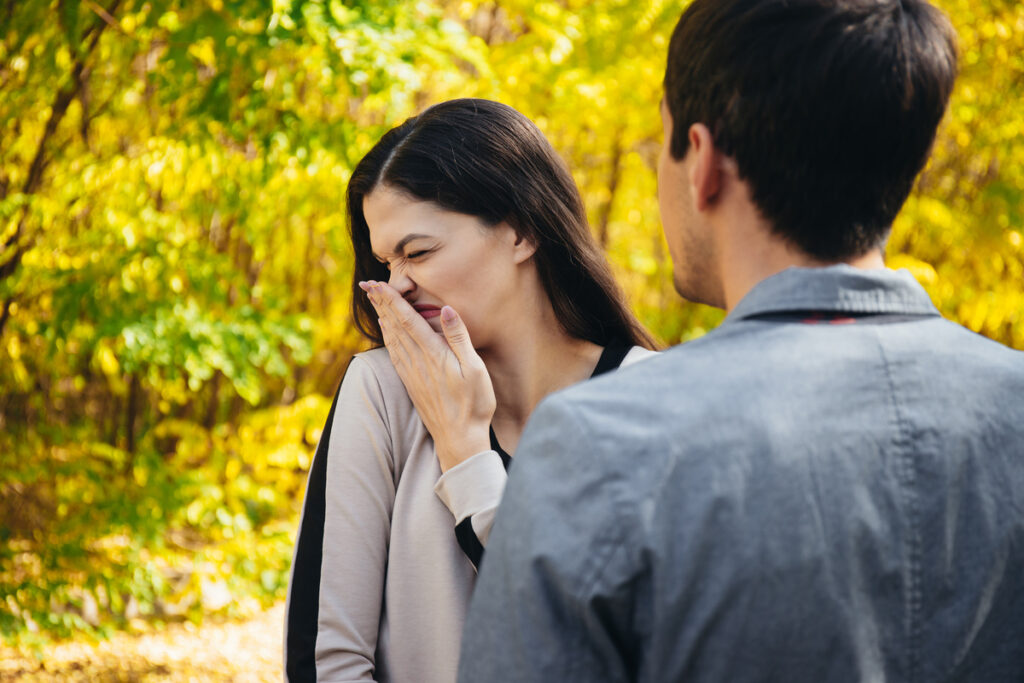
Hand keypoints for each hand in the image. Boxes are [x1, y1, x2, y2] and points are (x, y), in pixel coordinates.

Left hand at [359, 281, 494, 471]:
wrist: (459, 440)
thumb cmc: (474, 404)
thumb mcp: (475, 369)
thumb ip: (459, 338)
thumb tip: (446, 309)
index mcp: (434, 354)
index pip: (408, 320)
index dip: (392, 300)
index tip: (378, 284)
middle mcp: (418, 362)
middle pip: (395, 326)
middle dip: (382, 302)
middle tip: (368, 284)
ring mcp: (412, 373)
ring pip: (392, 338)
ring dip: (382, 316)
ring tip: (374, 300)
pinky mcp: (411, 383)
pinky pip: (395, 354)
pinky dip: (387, 337)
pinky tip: (385, 330)